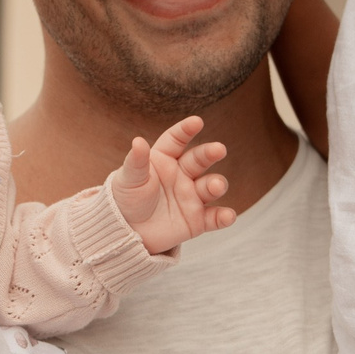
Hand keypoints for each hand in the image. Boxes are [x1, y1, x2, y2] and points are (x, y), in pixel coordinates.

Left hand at [107, 116, 233, 251]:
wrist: (126, 231)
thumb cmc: (126, 199)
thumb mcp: (129, 179)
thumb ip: (136, 161)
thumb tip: (138, 141)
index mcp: (164, 159)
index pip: (176, 140)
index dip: (186, 130)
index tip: (196, 122)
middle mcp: (182, 174)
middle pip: (199, 159)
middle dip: (210, 153)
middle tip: (219, 149)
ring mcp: (191, 196)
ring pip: (210, 186)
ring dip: (217, 184)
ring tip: (216, 186)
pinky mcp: (197, 219)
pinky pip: (214, 217)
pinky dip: (223, 217)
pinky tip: (228, 216)